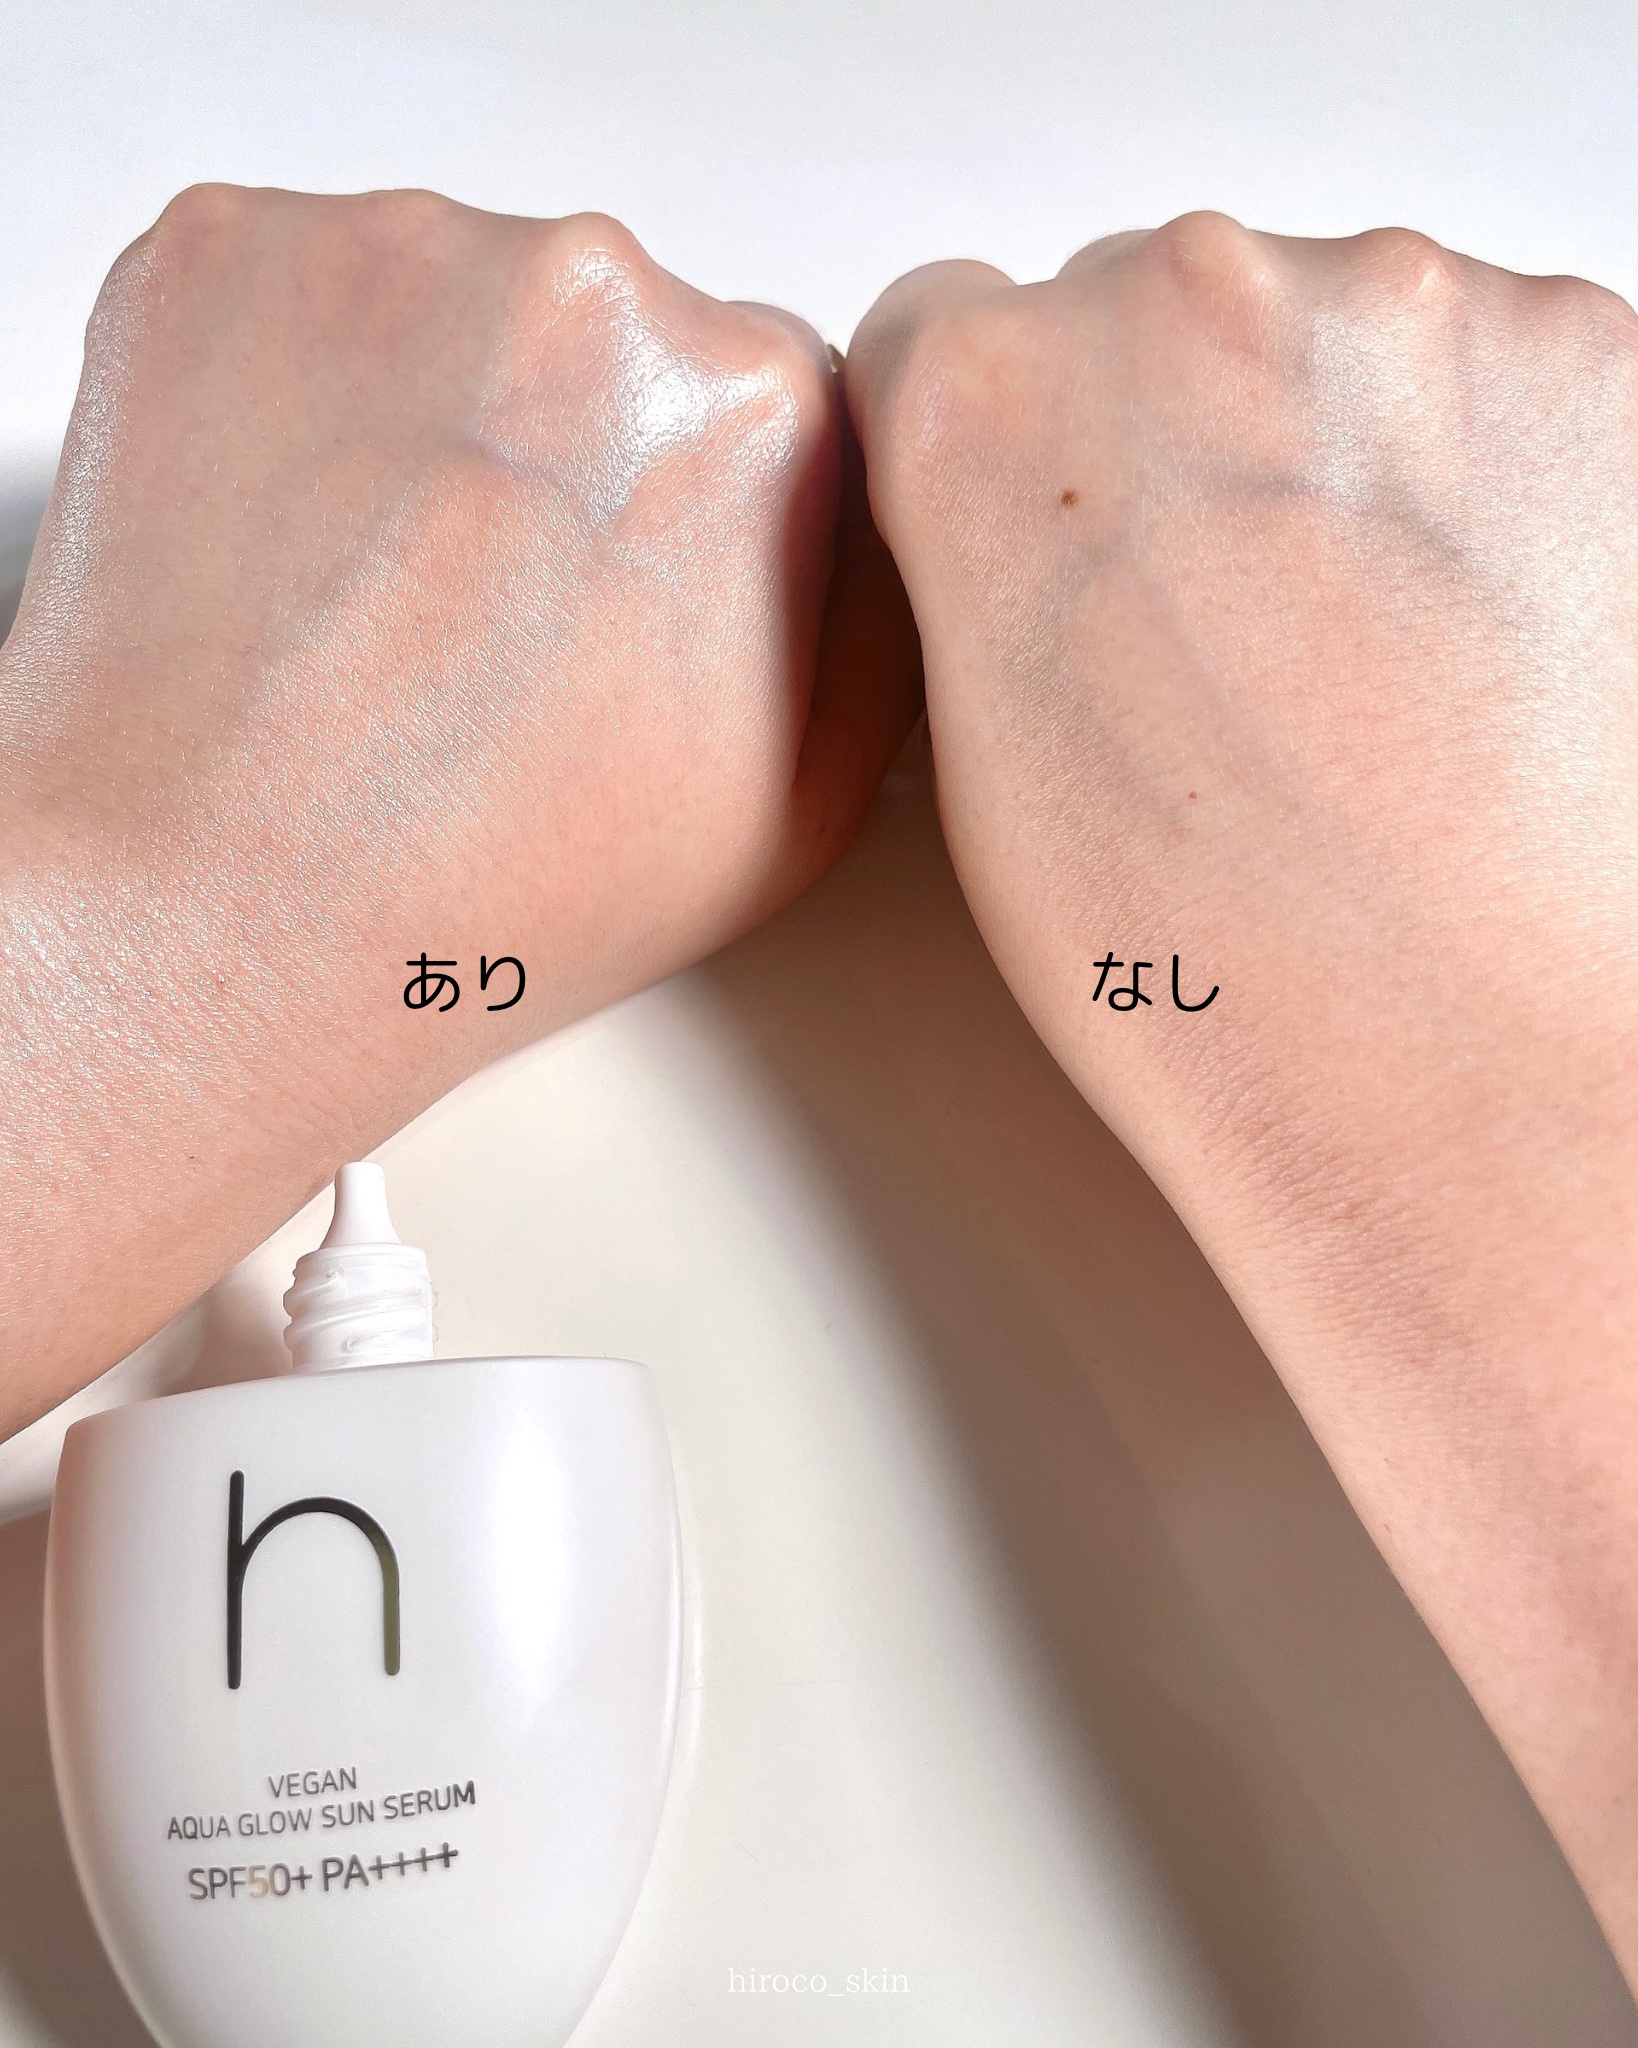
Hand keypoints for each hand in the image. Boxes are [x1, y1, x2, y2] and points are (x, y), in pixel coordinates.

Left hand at [0, 186, 919, 1428]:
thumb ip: (884, 622)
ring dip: (438, 410)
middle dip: (571, 448)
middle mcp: (588, 292)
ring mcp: (392, 256)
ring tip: (388, 589)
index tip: (632, 587)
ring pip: (458, 302)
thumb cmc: (488, 888)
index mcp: (756, 413)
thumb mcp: (804, 807)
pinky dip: (304, 386)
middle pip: (616, 334)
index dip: (700, 512)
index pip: (775, 396)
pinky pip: (306, 289)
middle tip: (498, 607)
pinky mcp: (224, 254)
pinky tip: (303, 537)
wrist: (214, 909)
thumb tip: (879, 524)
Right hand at [846, 215, 1637, 1969]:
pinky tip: (1501, 672)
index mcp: (1024, 431)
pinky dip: (1495, 502)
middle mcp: (1222, 328)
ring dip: (1350, 492)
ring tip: (1386, 704)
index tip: (1050, 561)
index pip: (958, 340)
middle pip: (1157, 319)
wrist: (1510, 1103)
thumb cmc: (1254, 1010)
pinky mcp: (1609, 388)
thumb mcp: (1014, 818)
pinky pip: (1503, 394)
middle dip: (1176, 472)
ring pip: (1338, 347)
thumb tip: (1002, 555)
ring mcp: (1429, 345)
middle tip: (1239, 671)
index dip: (1001, 474)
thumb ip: (992, 623)